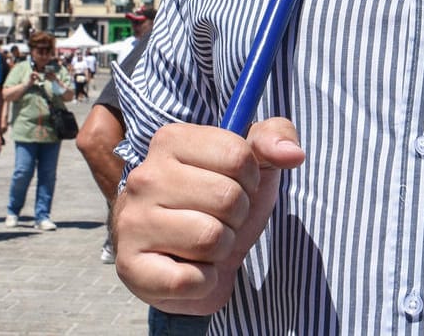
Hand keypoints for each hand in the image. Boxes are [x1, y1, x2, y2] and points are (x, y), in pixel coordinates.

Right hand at [115, 118, 304, 314]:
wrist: (185, 257)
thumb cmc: (220, 204)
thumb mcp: (252, 165)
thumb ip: (275, 140)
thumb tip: (293, 154)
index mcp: (171, 140)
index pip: (238, 155)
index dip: (250, 179)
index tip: (237, 186)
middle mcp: (144, 176)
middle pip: (227, 197)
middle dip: (236, 217)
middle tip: (219, 220)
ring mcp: (132, 221)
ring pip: (210, 238)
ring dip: (221, 249)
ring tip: (204, 245)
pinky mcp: (130, 267)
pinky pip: (189, 280)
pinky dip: (203, 282)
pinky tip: (190, 271)